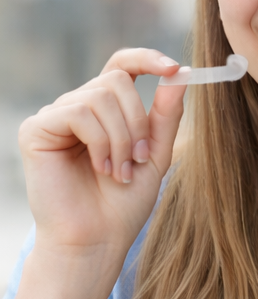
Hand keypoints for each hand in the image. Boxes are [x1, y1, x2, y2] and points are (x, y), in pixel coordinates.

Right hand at [18, 49, 186, 272]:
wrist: (98, 239)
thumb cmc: (124, 203)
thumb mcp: (155, 153)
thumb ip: (166, 114)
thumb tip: (181, 73)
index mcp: (106, 111)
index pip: (121, 66)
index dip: (146, 59)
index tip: (174, 68)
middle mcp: (78, 107)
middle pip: (116, 80)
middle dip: (137, 121)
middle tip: (138, 158)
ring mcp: (55, 117)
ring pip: (100, 96)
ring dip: (121, 137)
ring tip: (119, 171)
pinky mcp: (36, 129)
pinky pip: (79, 111)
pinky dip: (100, 141)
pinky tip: (101, 169)